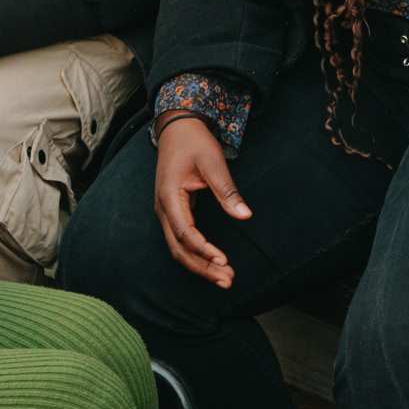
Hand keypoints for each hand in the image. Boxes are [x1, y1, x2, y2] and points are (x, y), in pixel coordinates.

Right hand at [153, 113, 251, 288]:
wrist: (178, 128)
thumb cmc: (194, 142)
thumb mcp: (213, 163)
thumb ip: (227, 191)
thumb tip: (246, 216)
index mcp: (169, 197)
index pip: (185, 233)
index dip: (204, 249)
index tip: (223, 260)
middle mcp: (163, 209)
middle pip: (179, 249)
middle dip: (203, 267)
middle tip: (228, 279)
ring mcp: (166, 212)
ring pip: (179, 248)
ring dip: (200, 265)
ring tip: (225, 278)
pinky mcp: (174, 212)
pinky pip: (182, 240)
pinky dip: (198, 254)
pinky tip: (214, 262)